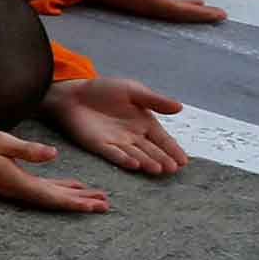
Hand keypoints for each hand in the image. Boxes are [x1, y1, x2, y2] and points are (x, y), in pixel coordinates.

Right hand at [0, 125, 107, 212]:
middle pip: (55, 199)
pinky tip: (71, 186)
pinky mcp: (10, 180)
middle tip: (105, 205)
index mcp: (17, 181)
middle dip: (80, 202)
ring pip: (49, 195)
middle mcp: (18, 188)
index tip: (96, 205)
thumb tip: (54, 155)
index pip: (52, 196)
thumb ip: (27, 150)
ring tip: (95, 198)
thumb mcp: (0, 141)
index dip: (76, 201)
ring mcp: (14, 185)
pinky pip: (40, 188)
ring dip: (72, 197)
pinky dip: (58, 188)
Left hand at [44, 76, 187, 175]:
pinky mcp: (99, 145)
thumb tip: (180, 107)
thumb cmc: (104, 90)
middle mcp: (133, 136)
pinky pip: (114, 154)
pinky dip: (124, 160)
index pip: (163, 140)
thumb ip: (155, 100)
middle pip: (152, 151)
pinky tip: (135, 165)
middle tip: (173, 169)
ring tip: (158, 169)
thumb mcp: (133, 91)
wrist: (74, 93)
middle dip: (163, 160)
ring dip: (147, 162)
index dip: (173, 150)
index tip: (184, 161)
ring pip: (135, 155)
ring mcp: (117, 142)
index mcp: (144, 123)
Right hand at [82, 0, 225, 22]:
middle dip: (201, 14)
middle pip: (179, 13)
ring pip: (173, 10)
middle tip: (222, 16)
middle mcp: (146, 4)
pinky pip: (165, 6)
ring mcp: (141, 3)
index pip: (179, 8)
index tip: (220, 15)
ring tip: (209, 11)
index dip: (200, 12)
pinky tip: (189, 2)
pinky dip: (180, 6)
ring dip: (191, 11)